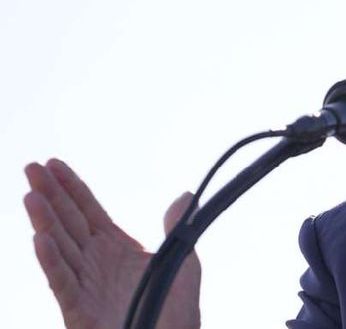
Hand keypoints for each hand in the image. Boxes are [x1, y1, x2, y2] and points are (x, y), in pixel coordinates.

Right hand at [24, 159, 201, 328]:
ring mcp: (85, 286)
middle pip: (68, 222)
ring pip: (60, 248)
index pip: (88, 211)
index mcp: (117, 248)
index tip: (53, 163)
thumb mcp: (183, 262)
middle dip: (50, 195)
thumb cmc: (177, 312)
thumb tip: (185, 195)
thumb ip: (177, 228)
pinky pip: (63, 284)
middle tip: (31, 167)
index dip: (72, 187)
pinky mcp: (79, 311)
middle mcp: (96, 263)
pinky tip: (40, 239)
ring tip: (31, 196)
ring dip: (45, 222)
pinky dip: (51, 262)